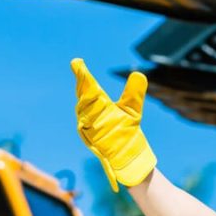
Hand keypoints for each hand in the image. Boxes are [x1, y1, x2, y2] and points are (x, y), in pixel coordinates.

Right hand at [72, 58, 156, 191]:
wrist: (127, 154)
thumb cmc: (126, 131)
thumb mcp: (132, 110)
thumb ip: (134, 93)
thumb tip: (139, 74)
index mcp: (99, 103)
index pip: (89, 86)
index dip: (83, 74)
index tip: (76, 61)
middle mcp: (90, 112)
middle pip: (83, 94)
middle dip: (81, 82)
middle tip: (79, 68)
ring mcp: (89, 125)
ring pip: (83, 108)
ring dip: (84, 97)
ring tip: (87, 84)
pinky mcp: (91, 137)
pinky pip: (86, 125)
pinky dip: (87, 116)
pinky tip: (91, 107)